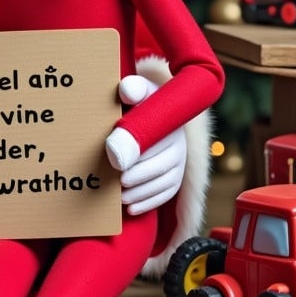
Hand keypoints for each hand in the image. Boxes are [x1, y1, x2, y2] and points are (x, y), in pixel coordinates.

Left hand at [117, 72, 186, 214]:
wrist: (151, 115)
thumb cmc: (138, 103)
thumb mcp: (137, 91)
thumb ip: (132, 88)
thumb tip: (127, 90)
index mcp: (170, 122)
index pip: (155, 141)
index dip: (136, 153)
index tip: (116, 162)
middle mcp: (179, 144)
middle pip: (161, 166)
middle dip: (138, 177)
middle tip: (117, 182)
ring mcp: (179, 162)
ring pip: (164, 183)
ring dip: (141, 193)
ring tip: (120, 196)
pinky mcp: (176, 177)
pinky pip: (167, 194)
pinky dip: (149, 202)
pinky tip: (130, 207)